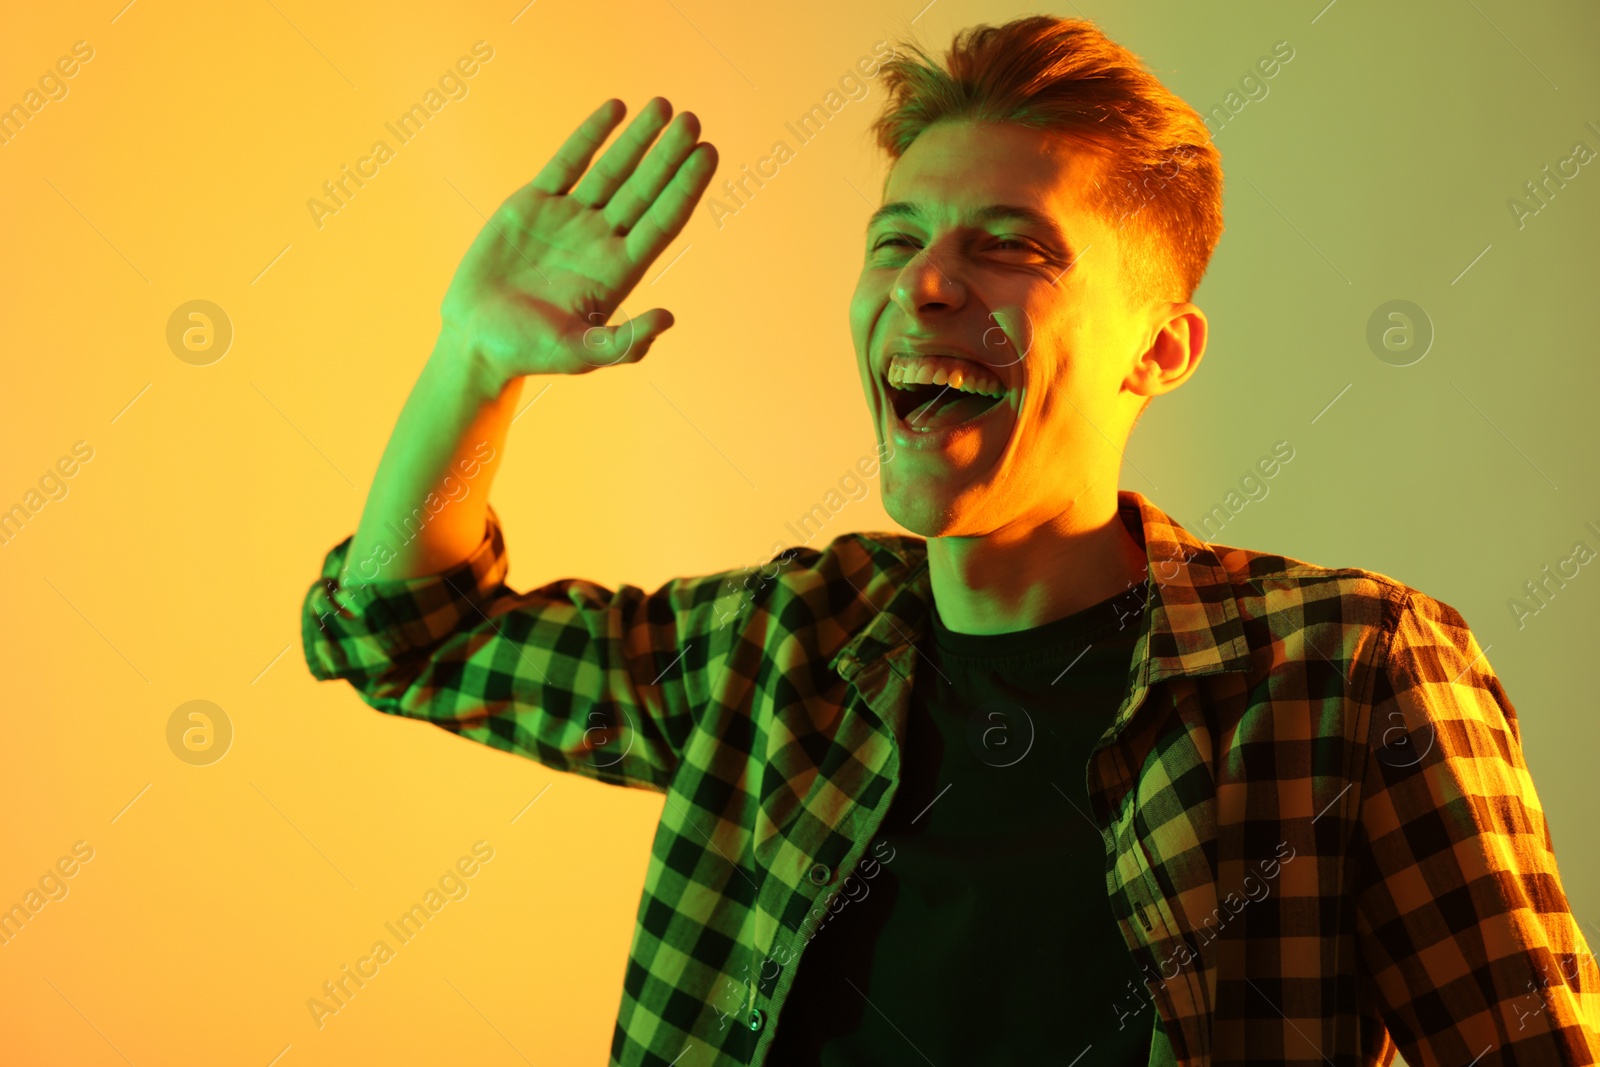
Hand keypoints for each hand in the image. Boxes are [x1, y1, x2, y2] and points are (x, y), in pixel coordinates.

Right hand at [438, 97, 716, 383]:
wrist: (475, 340)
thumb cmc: (530, 353)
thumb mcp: (581, 354)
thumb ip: (625, 342)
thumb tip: (669, 318)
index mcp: (619, 271)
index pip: (662, 222)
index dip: (685, 188)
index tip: (708, 154)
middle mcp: (601, 240)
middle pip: (645, 190)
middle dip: (669, 155)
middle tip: (693, 120)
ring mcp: (570, 219)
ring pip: (612, 170)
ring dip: (638, 139)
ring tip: (662, 105)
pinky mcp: (535, 204)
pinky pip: (569, 162)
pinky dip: (591, 135)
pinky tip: (616, 109)